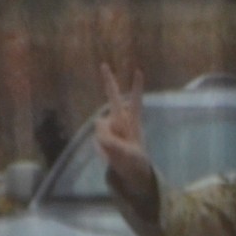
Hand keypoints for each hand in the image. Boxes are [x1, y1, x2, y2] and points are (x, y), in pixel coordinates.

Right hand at [96, 63, 152, 190]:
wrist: (131, 171)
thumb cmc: (135, 160)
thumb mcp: (127, 154)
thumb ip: (112, 141)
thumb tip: (98, 126)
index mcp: (133, 121)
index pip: (135, 102)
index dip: (136, 88)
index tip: (139, 71)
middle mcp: (121, 119)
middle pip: (113, 98)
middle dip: (109, 81)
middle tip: (104, 64)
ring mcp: (111, 126)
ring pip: (100, 125)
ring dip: (105, 137)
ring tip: (117, 150)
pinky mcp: (103, 134)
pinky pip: (97, 135)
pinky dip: (101, 144)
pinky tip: (109, 151)